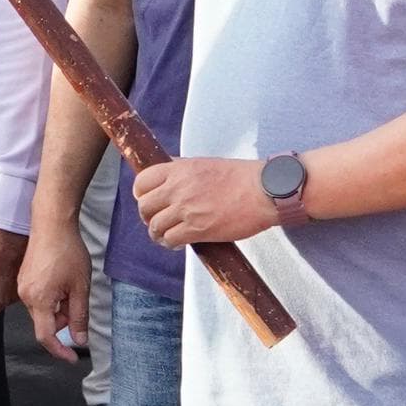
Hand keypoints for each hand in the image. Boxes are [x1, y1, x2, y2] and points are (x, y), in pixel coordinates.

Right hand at [16, 222, 90, 359]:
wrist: (52, 224)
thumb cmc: (67, 251)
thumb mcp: (80, 287)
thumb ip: (78, 317)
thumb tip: (78, 340)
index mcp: (39, 300)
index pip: (46, 337)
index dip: (60, 351)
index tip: (72, 358)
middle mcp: (25, 296)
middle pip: (44, 324)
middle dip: (63, 323)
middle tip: (78, 306)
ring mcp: (22, 287)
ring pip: (41, 312)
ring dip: (58, 310)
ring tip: (72, 288)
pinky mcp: (23, 280)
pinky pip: (37, 300)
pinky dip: (51, 300)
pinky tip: (62, 283)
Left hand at [132, 155, 274, 248]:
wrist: (265, 191)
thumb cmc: (241, 177)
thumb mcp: (206, 163)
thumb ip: (183, 168)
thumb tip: (167, 170)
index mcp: (179, 169)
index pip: (142, 181)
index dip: (141, 194)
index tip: (148, 200)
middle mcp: (178, 188)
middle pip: (145, 206)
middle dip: (148, 216)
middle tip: (157, 220)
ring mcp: (186, 209)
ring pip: (155, 226)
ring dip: (157, 233)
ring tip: (165, 235)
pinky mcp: (198, 229)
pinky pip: (171, 239)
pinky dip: (170, 243)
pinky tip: (176, 242)